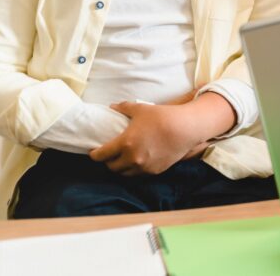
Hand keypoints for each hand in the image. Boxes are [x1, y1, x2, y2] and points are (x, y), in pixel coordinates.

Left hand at [89, 93, 234, 175]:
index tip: (94, 151)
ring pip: (124, 173)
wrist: (185, 128)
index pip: (101, 155)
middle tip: (109, 154)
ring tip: (123, 159)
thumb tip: (113, 106)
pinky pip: (139, 174)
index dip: (94, 154)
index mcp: (125, 144)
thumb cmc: (162, 116)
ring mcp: (143, 167)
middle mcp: (132, 158)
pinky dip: (135, 169)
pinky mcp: (154, 171)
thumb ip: (124, 108)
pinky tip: (138, 160)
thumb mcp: (141, 109)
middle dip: (108, 161)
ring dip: (121, 167)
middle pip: (111, 167)